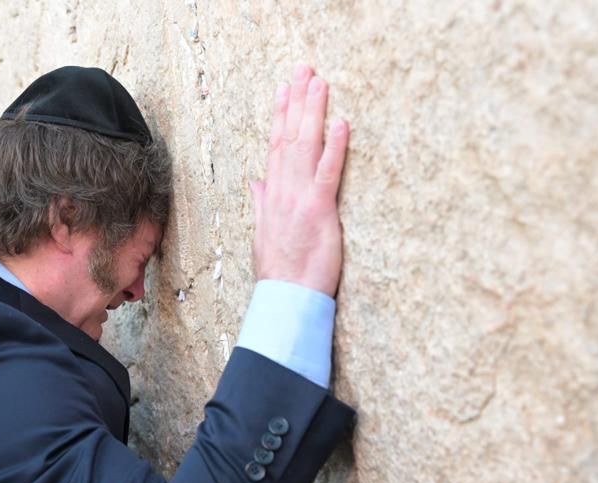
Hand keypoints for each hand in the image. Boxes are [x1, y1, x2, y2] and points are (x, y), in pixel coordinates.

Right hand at [250, 65, 349, 297]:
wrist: (285, 297)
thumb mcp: (264, 233)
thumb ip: (262, 203)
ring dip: (312, 112)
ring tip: (319, 82)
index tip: (284, 88)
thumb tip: (257, 182)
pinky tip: (340, 123)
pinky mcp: (319, 210)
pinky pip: (328, 172)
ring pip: (305, 146)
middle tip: (304, 69)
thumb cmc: (280, 271)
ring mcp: (299, 198)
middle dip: (297, 100)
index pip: (275, 146)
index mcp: (271, 195)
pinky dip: (334, 146)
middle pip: (289, 137)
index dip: (280, 115)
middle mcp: (282, 191)